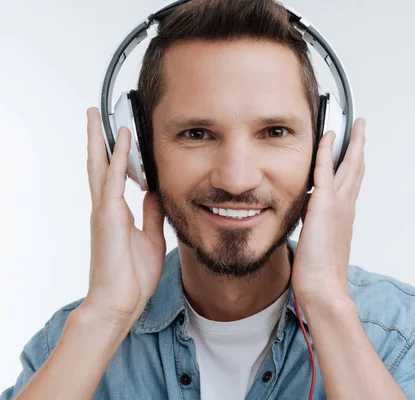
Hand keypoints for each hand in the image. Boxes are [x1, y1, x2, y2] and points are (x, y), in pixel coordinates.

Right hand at [83, 107, 165, 327]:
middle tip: (94, 114)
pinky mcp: (107, 217)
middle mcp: (106, 208)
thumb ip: (151, 214)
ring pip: (99, 167)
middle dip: (98, 138)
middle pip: (99, 165)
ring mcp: (104, 211)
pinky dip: (117, 159)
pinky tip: (120, 141)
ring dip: (100, 139)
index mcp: (116, 213)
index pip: (114, 175)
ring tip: (95, 115)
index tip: (120, 133)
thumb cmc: (132, 277)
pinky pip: (113, 181)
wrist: (120, 303)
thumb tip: (155, 192)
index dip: (116, 153)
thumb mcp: (150, 238)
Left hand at [291, 118, 365, 306]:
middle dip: (360, 147)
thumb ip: (316, 226)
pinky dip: (326, 151)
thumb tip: (307, 215)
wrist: (324, 287)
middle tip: (362, 129)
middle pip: (357, 169)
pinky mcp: (324, 205)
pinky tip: (327, 137)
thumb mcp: (319, 244)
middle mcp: (346, 207)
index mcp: (345, 216)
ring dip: (352, 142)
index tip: (355, 152)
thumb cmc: (321, 274)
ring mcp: (338, 204)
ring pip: (349, 165)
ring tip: (355, 126)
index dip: (354, 165)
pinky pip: (325, 170)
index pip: (351, 184)